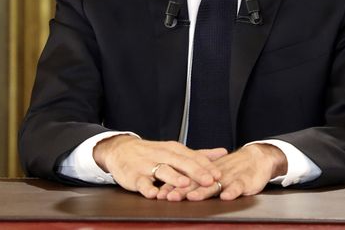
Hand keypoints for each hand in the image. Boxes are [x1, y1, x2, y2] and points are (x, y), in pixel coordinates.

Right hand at [93, 135, 226, 198]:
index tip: (219, 174)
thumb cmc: (154, 153)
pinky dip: (147, 187)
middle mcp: (163, 155)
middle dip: (196, 172)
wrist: (122, 150)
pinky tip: (153, 194)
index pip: (193, 157)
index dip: (206, 166)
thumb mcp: (176, 151)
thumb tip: (223, 152)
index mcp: (175, 150)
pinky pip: (142, 182)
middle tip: (209, 180)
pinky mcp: (135, 176)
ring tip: (185, 184)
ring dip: (174, 177)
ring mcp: (148, 165)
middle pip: (182, 163)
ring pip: (163, 170)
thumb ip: (199, 154)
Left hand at [156, 143, 286, 200]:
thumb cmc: (231, 169)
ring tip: (193, 197)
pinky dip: (232, 191)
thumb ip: (194, 182)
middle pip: (195, 182)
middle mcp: (213, 175)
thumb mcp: (211, 175)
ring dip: (203, 190)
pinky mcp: (243, 181)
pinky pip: (237, 186)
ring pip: (214, 184)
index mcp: (204, 172)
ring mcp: (228, 177)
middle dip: (182, 190)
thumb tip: (171, 190)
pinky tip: (226, 196)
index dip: (173, 186)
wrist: (256, 158)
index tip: (160, 194)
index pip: (185, 179)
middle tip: (170, 197)